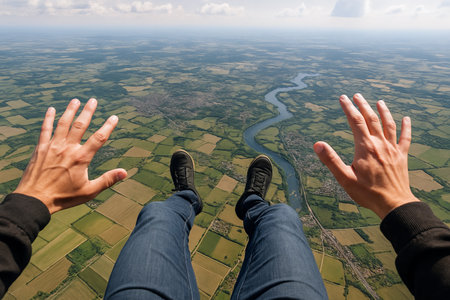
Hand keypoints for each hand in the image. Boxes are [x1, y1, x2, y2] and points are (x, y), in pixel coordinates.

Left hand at [14, 98, 126, 213]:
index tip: (114, 117)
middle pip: (80, 125)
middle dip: (88, 111)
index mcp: (81, 158)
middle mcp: (68, 149)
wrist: (35, 200)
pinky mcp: (41, 148)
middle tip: (93, 100)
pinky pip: (45, 129)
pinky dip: (49, 119)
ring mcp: (53, 146)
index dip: (108, 126)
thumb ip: (107, 180)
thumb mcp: (89, 191)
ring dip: (70, 111)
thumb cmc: (64, 197)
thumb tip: (125, 172)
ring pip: (63, 124)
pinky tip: (51, 110)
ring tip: (75, 100)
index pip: (99, 138)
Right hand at [313, 94, 418, 218]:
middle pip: (371, 119)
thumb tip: (317, 144)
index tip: (342, 98)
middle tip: (356, 95)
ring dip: (383, 111)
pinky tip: (407, 119)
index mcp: (365, 148)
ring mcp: (392, 150)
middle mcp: (380, 144)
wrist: (394, 204)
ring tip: (379, 102)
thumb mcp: (344, 178)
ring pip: (388, 125)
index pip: (355, 121)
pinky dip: (406, 127)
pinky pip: (405, 138)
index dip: (348, 108)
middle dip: (363, 105)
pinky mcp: (402, 157)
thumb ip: (331, 160)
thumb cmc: (367, 193)